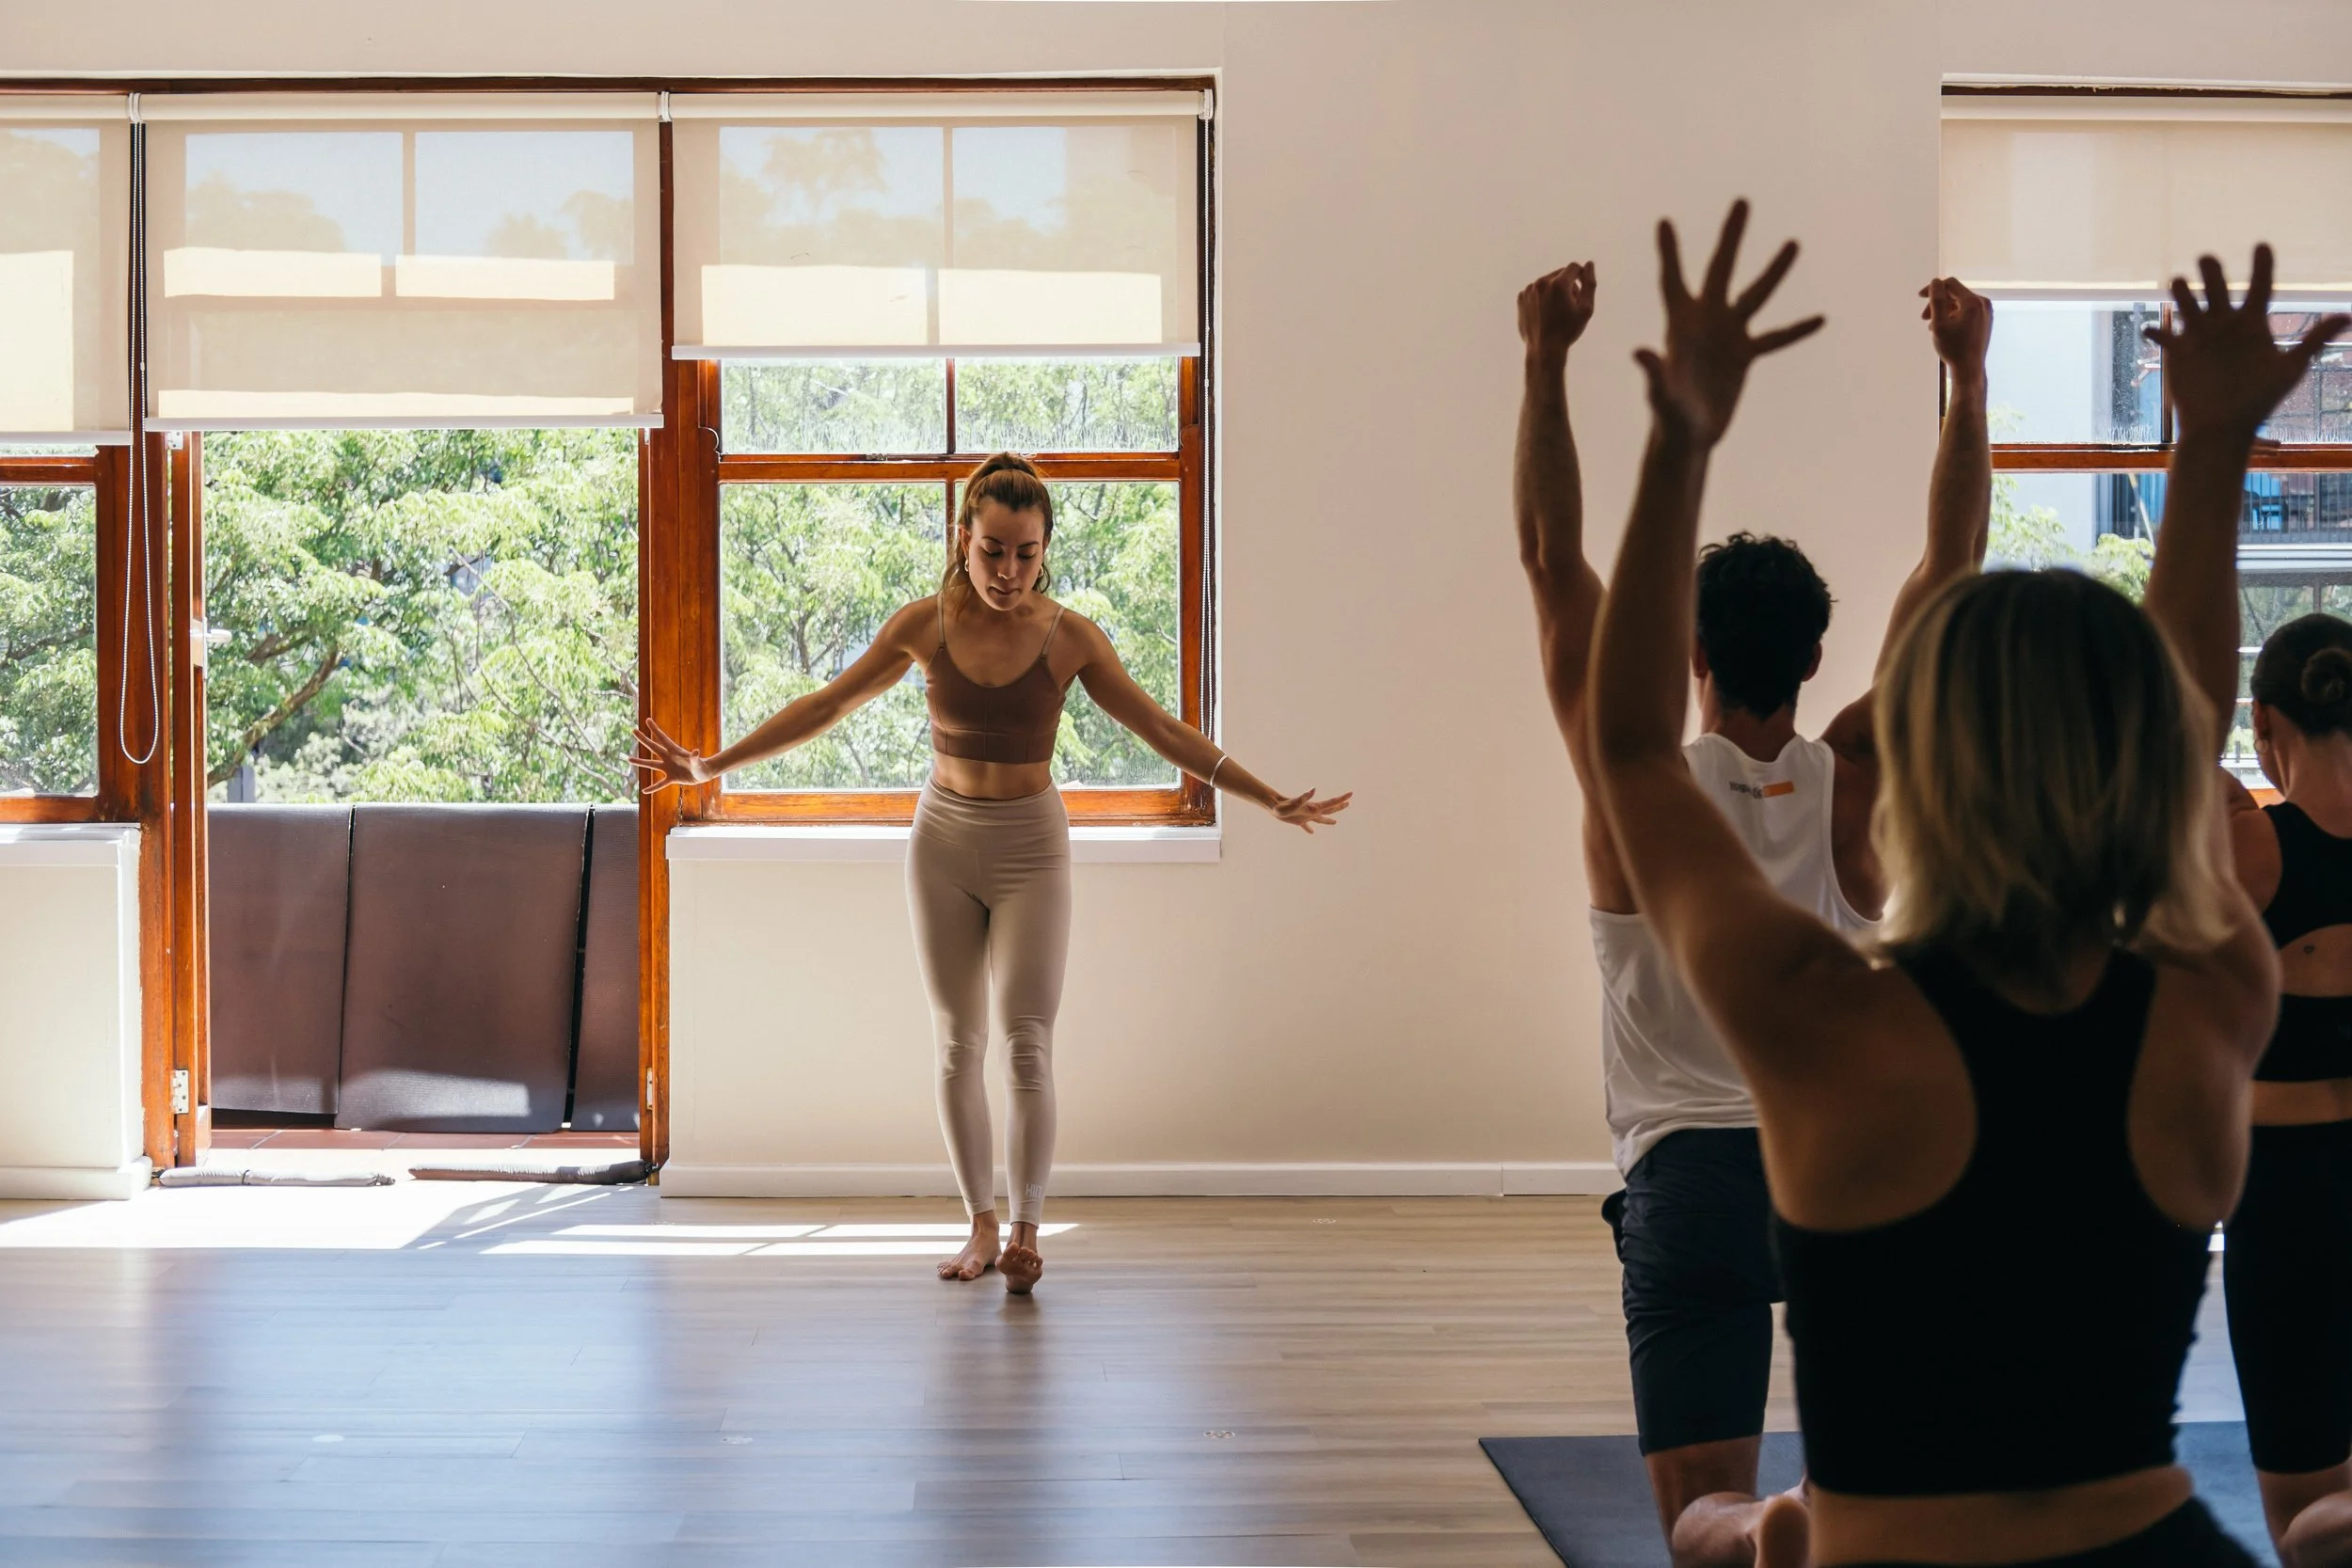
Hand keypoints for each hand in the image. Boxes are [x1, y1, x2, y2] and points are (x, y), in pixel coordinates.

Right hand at [630, 718, 707, 793]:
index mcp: (675, 751)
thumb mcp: (698, 762)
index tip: (647, 720)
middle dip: (644, 739)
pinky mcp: (671, 778)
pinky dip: (653, 787)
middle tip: (633, 731)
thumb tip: (695, 751)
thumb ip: (695, 758)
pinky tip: (644, 791)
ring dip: (640, 762)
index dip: (655, 729)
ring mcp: (669, 768)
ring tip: (629, 759)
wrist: (703, 774)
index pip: (663, 738)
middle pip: (653, 747)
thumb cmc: (702, 766)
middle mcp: (669, 757)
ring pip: (651, 764)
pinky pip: (660, 784)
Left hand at [1271, 788, 1351, 834]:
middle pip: (1329, 809)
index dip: (1342, 799)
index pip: (1331, 803)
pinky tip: (1311, 832)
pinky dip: (1309, 828)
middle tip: (1348, 803)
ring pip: (1320, 818)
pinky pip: (1306, 826)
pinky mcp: (1298, 820)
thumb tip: (1313, 789)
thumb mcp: (1295, 803)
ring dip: (1328, 820)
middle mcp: (1312, 811)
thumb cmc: (1283, 806)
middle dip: (1339, 806)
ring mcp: (1305, 816)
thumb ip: (1304, 798)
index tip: (1351, 794)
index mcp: (1314, 808)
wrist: (1273, 805)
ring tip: (1334, 823)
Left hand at [1519, 261, 1596, 359]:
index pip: (1574, 267)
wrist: (1544, 349)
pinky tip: (1544, 313)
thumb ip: (1590, 283)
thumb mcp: (1586, 308)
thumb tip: (1589, 264)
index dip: (1581, 277)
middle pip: (1561, 274)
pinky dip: (1542, 297)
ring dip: (1554, 291)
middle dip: (1568, 285)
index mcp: (1558, 284)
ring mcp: (1529, 290)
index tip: (1580, 293)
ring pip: (1548, 281)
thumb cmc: (1568, 330)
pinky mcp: (1521, 297)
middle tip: (1569, 306)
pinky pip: (1536, 290)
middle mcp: (1542, 283)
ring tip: (1556, 311)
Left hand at [1635, 200, 1823, 446]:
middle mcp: (1706, 321)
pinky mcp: (1744, 356)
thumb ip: (1653, 373)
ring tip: (1794, 242)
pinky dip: (1796, 330)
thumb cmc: (1667, 420)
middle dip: (1731, 236)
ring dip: (1775, 270)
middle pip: (1721, 269)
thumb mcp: (1660, 395)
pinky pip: (1776, 338)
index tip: (1664, 221)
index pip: (1673, 279)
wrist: (1686, 439)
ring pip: (1755, 295)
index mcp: (1680, 324)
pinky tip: (1820, 318)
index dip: (1668, 251)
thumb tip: (1639, 352)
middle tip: (1742, 201)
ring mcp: (1727, 336)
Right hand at [1920, 277, 1992, 379]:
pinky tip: (1944, 329)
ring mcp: (1985, 312)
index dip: (1934, 288)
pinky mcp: (1984, 320)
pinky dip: (1953, 316)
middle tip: (1924, 318)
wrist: (1969, 369)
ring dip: (1943, 311)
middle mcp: (1983, 303)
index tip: (1920, 297)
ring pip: (1959, 303)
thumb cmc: (1953, 348)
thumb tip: (1934, 282)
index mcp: (1973, 302)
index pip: (1951, 284)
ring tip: (1933, 327)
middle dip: (1937, 303)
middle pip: (1955, 294)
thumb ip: (1936, 300)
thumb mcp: (1939, 324)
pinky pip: (1966, 311)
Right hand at [2147, 246, 2347, 441]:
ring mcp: (2200, 337)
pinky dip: (2156, 331)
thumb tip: (2347, 316)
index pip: (2260, 287)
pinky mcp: (2178, 353)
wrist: (2223, 428)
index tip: (2262, 245)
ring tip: (2180, 284)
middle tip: (2207, 259)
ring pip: (2188, 304)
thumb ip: (2314, 340)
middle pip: (2218, 288)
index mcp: (2253, 324)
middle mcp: (2225, 325)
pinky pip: (2163, 336)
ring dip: (2182, 292)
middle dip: (2212, 271)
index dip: (2262, 265)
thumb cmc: (2259, 401)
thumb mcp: (2289, 369)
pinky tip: (2152, 329)